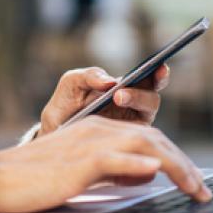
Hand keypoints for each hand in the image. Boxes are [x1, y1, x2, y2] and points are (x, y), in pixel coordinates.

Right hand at [0, 116, 211, 212]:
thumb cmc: (39, 179)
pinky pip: (114, 159)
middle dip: (183, 163)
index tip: (193, 179)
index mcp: (97, 130)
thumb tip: (146, 175)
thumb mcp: (83, 171)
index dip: (174, 156)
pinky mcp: (78, 162)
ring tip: (194, 186)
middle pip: (152, 139)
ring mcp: (88, 144)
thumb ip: (113, 168)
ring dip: (173, 165)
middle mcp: (97, 130)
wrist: (1, 178)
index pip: (146, 137)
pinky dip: (137, 165)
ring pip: (142, 145)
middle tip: (203, 189)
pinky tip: (155, 172)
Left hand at [37, 64, 169, 136]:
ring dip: (136, 104)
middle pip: (152, 98)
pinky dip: (132, 131)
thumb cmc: (64, 106)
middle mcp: (134, 106)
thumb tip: (110, 80)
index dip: (159, 73)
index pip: (150, 79)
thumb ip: (89, 75)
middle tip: (120, 93)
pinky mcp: (129, 145)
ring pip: (148, 115)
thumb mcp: (71, 84)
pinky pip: (139, 139)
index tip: (159, 67)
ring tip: (116, 99)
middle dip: (142, 93)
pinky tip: (114, 128)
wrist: (53, 136)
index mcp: (125, 88)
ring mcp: (132, 126)